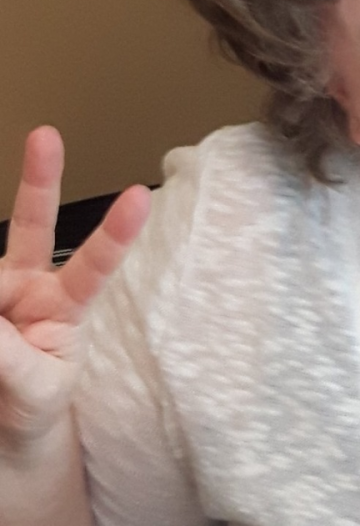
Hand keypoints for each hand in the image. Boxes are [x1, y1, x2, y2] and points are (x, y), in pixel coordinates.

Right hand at [0, 127, 149, 455]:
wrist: (4, 429)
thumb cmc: (33, 404)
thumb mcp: (36, 390)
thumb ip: (12, 358)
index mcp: (68, 305)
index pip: (96, 265)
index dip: (116, 232)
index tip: (140, 196)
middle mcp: (31, 285)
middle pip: (34, 225)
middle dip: (41, 179)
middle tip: (47, 135)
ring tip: (3, 350)